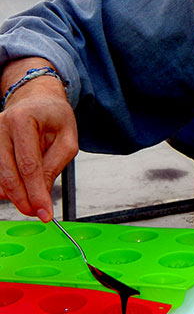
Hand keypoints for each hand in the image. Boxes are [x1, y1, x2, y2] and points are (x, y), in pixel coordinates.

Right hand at [0, 63, 78, 221]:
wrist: (37, 100)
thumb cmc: (54, 116)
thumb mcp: (67, 140)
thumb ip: (54, 167)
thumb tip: (42, 196)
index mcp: (23, 119)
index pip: (28, 165)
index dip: (36, 193)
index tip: (44, 213)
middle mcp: (1, 126)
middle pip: (9, 174)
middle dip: (23, 199)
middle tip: (38, 213)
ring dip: (15, 195)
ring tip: (33, 201)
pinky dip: (7, 187)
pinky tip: (21, 191)